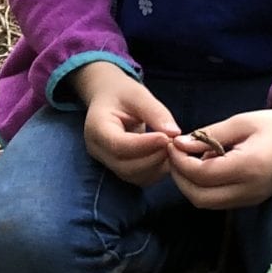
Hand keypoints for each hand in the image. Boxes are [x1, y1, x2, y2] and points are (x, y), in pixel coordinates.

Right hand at [72, 61, 180, 186]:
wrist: (108, 99)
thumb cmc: (121, 94)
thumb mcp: (138, 95)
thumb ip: (155, 112)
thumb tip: (174, 133)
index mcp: (97, 128)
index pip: (119, 145)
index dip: (145, 145)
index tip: (167, 137)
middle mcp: (98, 150)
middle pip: (126, 166)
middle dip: (154, 157)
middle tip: (174, 143)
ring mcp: (107, 162)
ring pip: (134, 176)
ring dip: (157, 166)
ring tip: (171, 147)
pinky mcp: (119, 168)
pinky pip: (139, 178)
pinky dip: (156, 170)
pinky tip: (166, 155)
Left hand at [165, 104, 271, 210]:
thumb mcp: (241, 122)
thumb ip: (208, 136)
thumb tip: (178, 144)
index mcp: (248, 167)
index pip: (201, 175)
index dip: (180, 162)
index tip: (172, 144)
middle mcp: (249, 190)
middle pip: (200, 198)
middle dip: (180, 178)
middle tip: (174, 155)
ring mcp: (252, 199)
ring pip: (207, 203)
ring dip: (190, 185)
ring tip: (186, 160)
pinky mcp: (252, 200)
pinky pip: (219, 201)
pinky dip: (205, 188)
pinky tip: (204, 167)